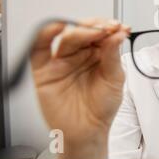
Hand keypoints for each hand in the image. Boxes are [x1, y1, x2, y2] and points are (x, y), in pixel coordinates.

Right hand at [30, 18, 129, 158]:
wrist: (88, 132)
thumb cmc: (101, 107)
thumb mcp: (115, 79)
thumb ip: (113, 55)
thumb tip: (117, 34)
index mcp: (97, 54)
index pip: (100, 33)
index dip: (108, 26)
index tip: (118, 26)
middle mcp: (79, 54)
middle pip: (83, 31)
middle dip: (96, 26)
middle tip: (107, 28)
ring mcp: (61, 61)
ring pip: (66, 37)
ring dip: (80, 30)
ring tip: (94, 31)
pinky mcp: (44, 70)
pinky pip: (39, 49)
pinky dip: (45, 35)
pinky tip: (57, 28)